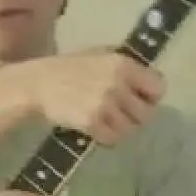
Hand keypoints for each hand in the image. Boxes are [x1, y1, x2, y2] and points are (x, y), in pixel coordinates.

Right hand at [13, 48, 165, 145]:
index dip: (150, 96)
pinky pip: (112, 138)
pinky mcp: (91, 122)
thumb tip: (149, 83)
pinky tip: (95, 130)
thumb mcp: (99, 57)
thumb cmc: (68, 69)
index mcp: (123, 64)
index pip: (157, 87)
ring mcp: (104, 104)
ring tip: (105, 122)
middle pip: (146, 113)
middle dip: (135, 116)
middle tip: (121, 115)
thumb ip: (124, 68)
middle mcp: (117, 84)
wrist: (37, 84)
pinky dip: (106, 137)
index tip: (140, 100)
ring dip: (119, 128)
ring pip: (129, 128)